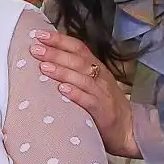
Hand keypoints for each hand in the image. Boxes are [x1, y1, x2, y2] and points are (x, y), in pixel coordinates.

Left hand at [29, 30, 138, 157]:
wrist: (128, 128)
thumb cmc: (104, 103)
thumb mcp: (92, 82)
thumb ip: (74, 69)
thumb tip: (45, 57)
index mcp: (96, 66)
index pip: (78, 47)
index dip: (59, 39)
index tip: (39, 34)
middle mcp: (99, 76)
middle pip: (77, 60)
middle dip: (55, 53)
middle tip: (35, 49)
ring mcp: (102, 93)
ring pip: (82, 78)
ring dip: (62, 71)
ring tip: (43, 67)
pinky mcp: (103, 110)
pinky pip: (89, 100)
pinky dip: (76, 94)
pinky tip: (62, 90)